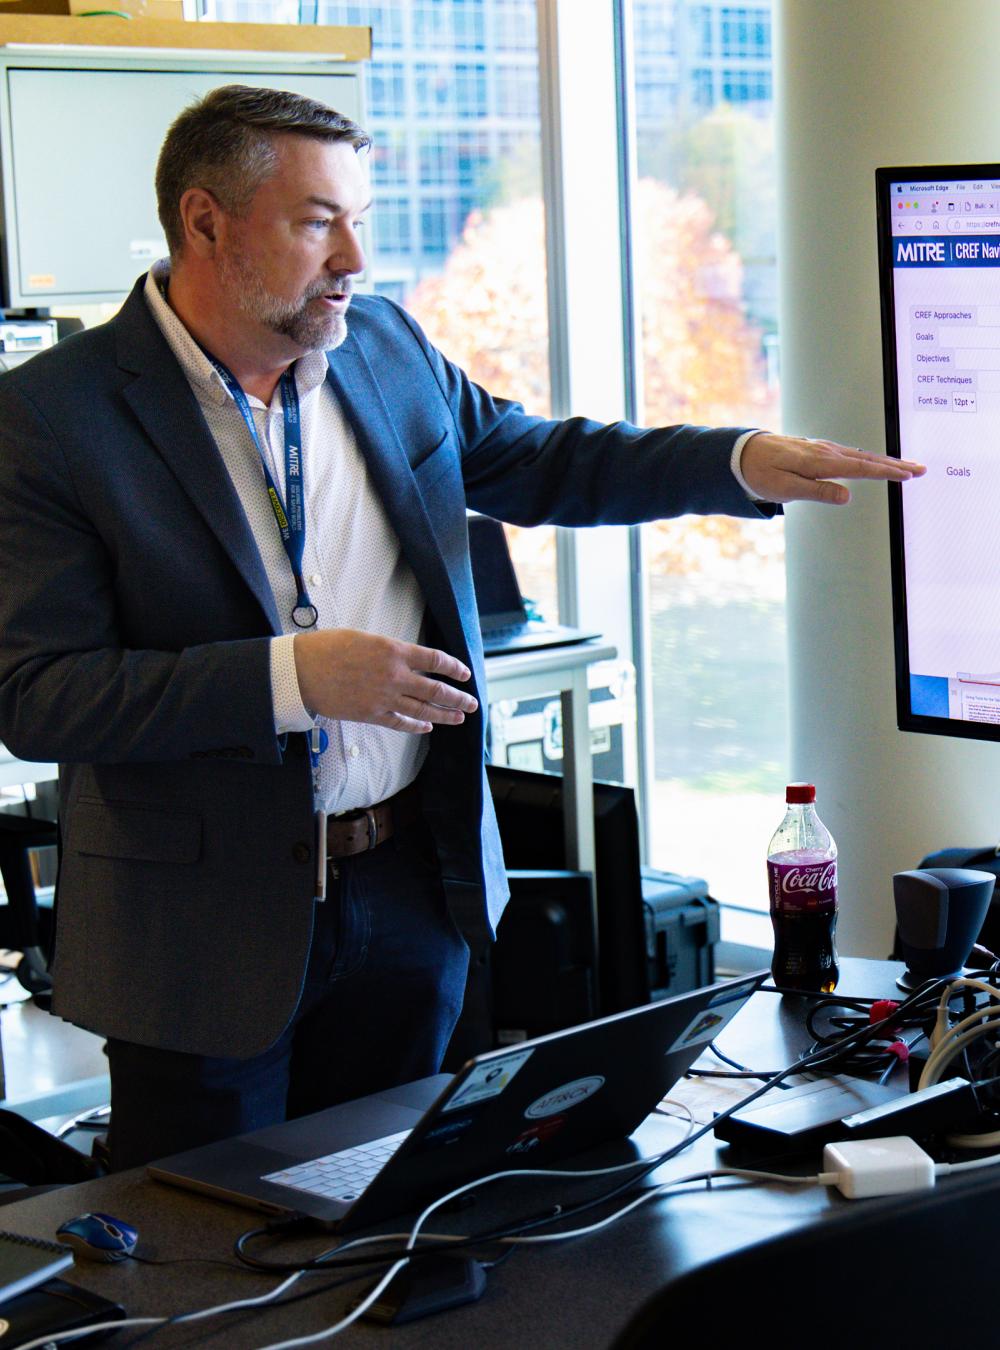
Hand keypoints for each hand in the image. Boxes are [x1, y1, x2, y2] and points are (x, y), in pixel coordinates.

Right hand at [293, 629, 477, 733]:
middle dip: (458, 698)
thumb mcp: (365, 638)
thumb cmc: (328, 648)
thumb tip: (406, 660)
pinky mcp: (371, 714)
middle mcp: (394, 675)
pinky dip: (416, 726)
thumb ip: (390, 651)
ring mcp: (384, 697)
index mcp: (394, 650)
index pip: (435, 660)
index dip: (454, 668)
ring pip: (423, 710)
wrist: (302, 670)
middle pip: (436, 690)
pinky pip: (400, 723)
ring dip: (444, 716)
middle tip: (473, 703)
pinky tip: (426, 727)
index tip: (465, 674)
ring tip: (459, 718)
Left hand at [740, 433, 925, 504]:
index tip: (910, 476)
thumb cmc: (761, 473)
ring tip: (906, 467)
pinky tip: (875, 463)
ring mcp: (822, 448)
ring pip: (860, 455)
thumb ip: (817, 491)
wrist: (742, 453)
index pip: (862, 468)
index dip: (887, 472)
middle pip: (867, 459)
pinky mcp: (817, 450)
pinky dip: (868, 458)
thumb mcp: (784, 489)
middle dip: (895, 465)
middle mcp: (825, 451)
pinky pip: (849, 454)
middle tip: (921, 470)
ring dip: (885, 461)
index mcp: (821, 462)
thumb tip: (847, 495)